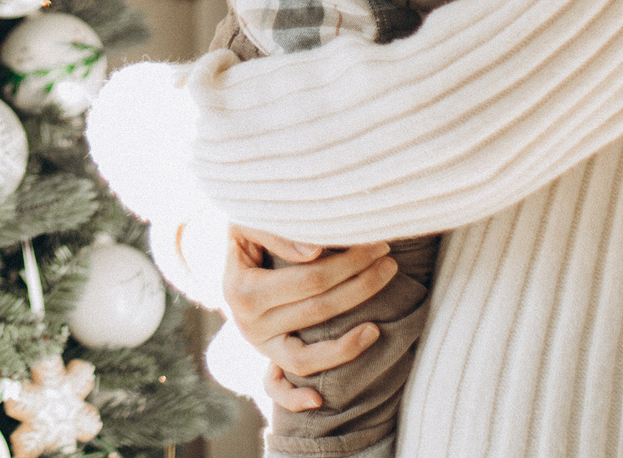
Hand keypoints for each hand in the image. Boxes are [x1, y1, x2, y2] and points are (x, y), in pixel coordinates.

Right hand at [221, 225, 394, 408]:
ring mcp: (259, 346)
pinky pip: (277, 389)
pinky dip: (294, 399)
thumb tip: (315, 252)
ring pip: (306, 358)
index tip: (377, 246)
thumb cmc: (247, 233)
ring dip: (346, 346)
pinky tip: (319, 401)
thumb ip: (276, 233)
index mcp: (242, 289)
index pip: (310, 279)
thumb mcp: (247, 221)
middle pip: (318, 311)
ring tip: (377, 328)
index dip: (348, 264)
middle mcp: (248, 323)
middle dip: (360, 286)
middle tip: (390, 265)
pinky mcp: (266, 359)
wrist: (232, 259)